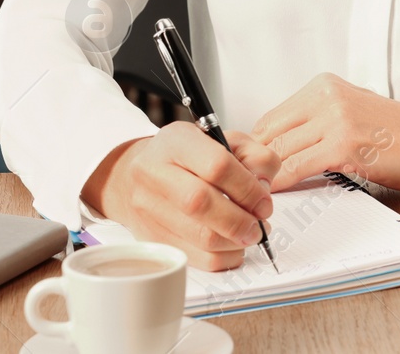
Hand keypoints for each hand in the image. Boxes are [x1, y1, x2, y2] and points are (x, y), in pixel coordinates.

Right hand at [81, 124, 280, 271]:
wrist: (135, 175)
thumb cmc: (183, 157)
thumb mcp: (221, 140)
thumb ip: (253, 155)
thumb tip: (264, 185)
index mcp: (176, 142)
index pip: (216, 165)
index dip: (247, 188)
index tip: (263, 201)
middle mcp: (154, 172)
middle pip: (202, 203)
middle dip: (241, 219)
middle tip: (260, 223)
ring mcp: (148, 208)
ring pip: (200, 237)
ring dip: (236, 241)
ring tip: (249, 233)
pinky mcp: (151, 238)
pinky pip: (195, 259)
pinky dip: (223, 257)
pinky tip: (231, 245)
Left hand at [251, 73, 399, 194]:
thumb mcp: (351, 115)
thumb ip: (316, 124)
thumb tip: (280, 147)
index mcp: (324, 87)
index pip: (271, 118)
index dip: (255, 148)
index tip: (249, 170)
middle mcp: (326, 96)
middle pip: (269, 133)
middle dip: (254, 163)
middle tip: (246, 187)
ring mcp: (335, 118)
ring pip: (279, 150)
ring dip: (264, 177)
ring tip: (256, 196)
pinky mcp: (344, 144)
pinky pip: (297, 166)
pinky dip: (282, 183)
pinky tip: (277, 195)